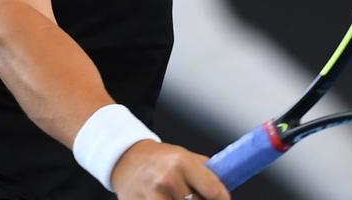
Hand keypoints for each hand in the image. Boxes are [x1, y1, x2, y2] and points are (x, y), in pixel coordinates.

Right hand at [112, 140, 229, 199]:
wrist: (126, 158)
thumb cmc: (160, 158)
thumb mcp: (185, 156)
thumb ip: (206, 172)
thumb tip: (225, 189)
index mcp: (183, 163)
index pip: (214, 191)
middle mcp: (169, 179)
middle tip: (198, 197)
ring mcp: (154, 194)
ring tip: (182, 198)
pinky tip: (170, 199)